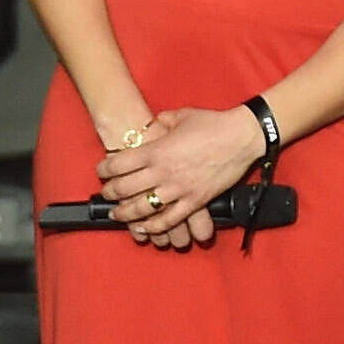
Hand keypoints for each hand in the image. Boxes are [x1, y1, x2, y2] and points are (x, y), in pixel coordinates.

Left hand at [94, 105, 263, 246]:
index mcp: (157, 150)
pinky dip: (154, 226)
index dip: (104, 169)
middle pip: (125, 188)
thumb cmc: (214, 124)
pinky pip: (170, 219)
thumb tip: (156, 123)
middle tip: (106, 194)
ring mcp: (179, 189)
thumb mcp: (183, 115)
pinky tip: (145, 228)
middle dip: (110, 193)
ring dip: (126, 213)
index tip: (101, 171)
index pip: (119, 164)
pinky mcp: (195, 201)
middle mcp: (163, 172)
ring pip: (143, 208)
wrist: (242, 137)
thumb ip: (163, 121)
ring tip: (118, 214)